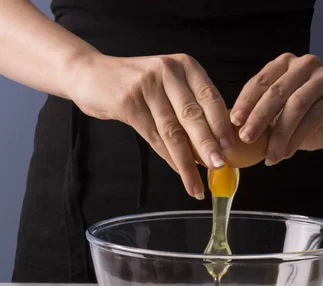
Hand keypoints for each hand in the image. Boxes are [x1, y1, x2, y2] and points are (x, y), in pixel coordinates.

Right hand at [67, 52, 233, 198]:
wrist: (91, 75)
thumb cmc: (136, 83)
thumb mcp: (168, 84)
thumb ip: (190, 105)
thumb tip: (217, 144)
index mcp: (185, 66)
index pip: (210, 98)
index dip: (222, 125)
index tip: (232, 148)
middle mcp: (168, 72)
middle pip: (192, 115)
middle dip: (208, 145)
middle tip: (220, 167)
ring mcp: (146, 86)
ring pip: (172, 131)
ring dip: (187, 161)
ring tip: (197, 182)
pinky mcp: (128, 102)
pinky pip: (153, 136)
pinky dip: (168, 158)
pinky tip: (178, 172)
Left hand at [230, 53, 322, 164]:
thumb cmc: (315, 118)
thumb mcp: (284, 119)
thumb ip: (264, 121)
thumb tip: (234, 136)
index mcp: (286, 65)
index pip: (259, 81)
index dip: (245, 102)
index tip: (233, 123)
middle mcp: (305, 65)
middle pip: (275, 91)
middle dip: (258, 118)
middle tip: (246, 139)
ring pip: (295, 105)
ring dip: (279, 134)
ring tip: (270, 156)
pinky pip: (313, 117)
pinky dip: (296, 138)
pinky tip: (286, 153)